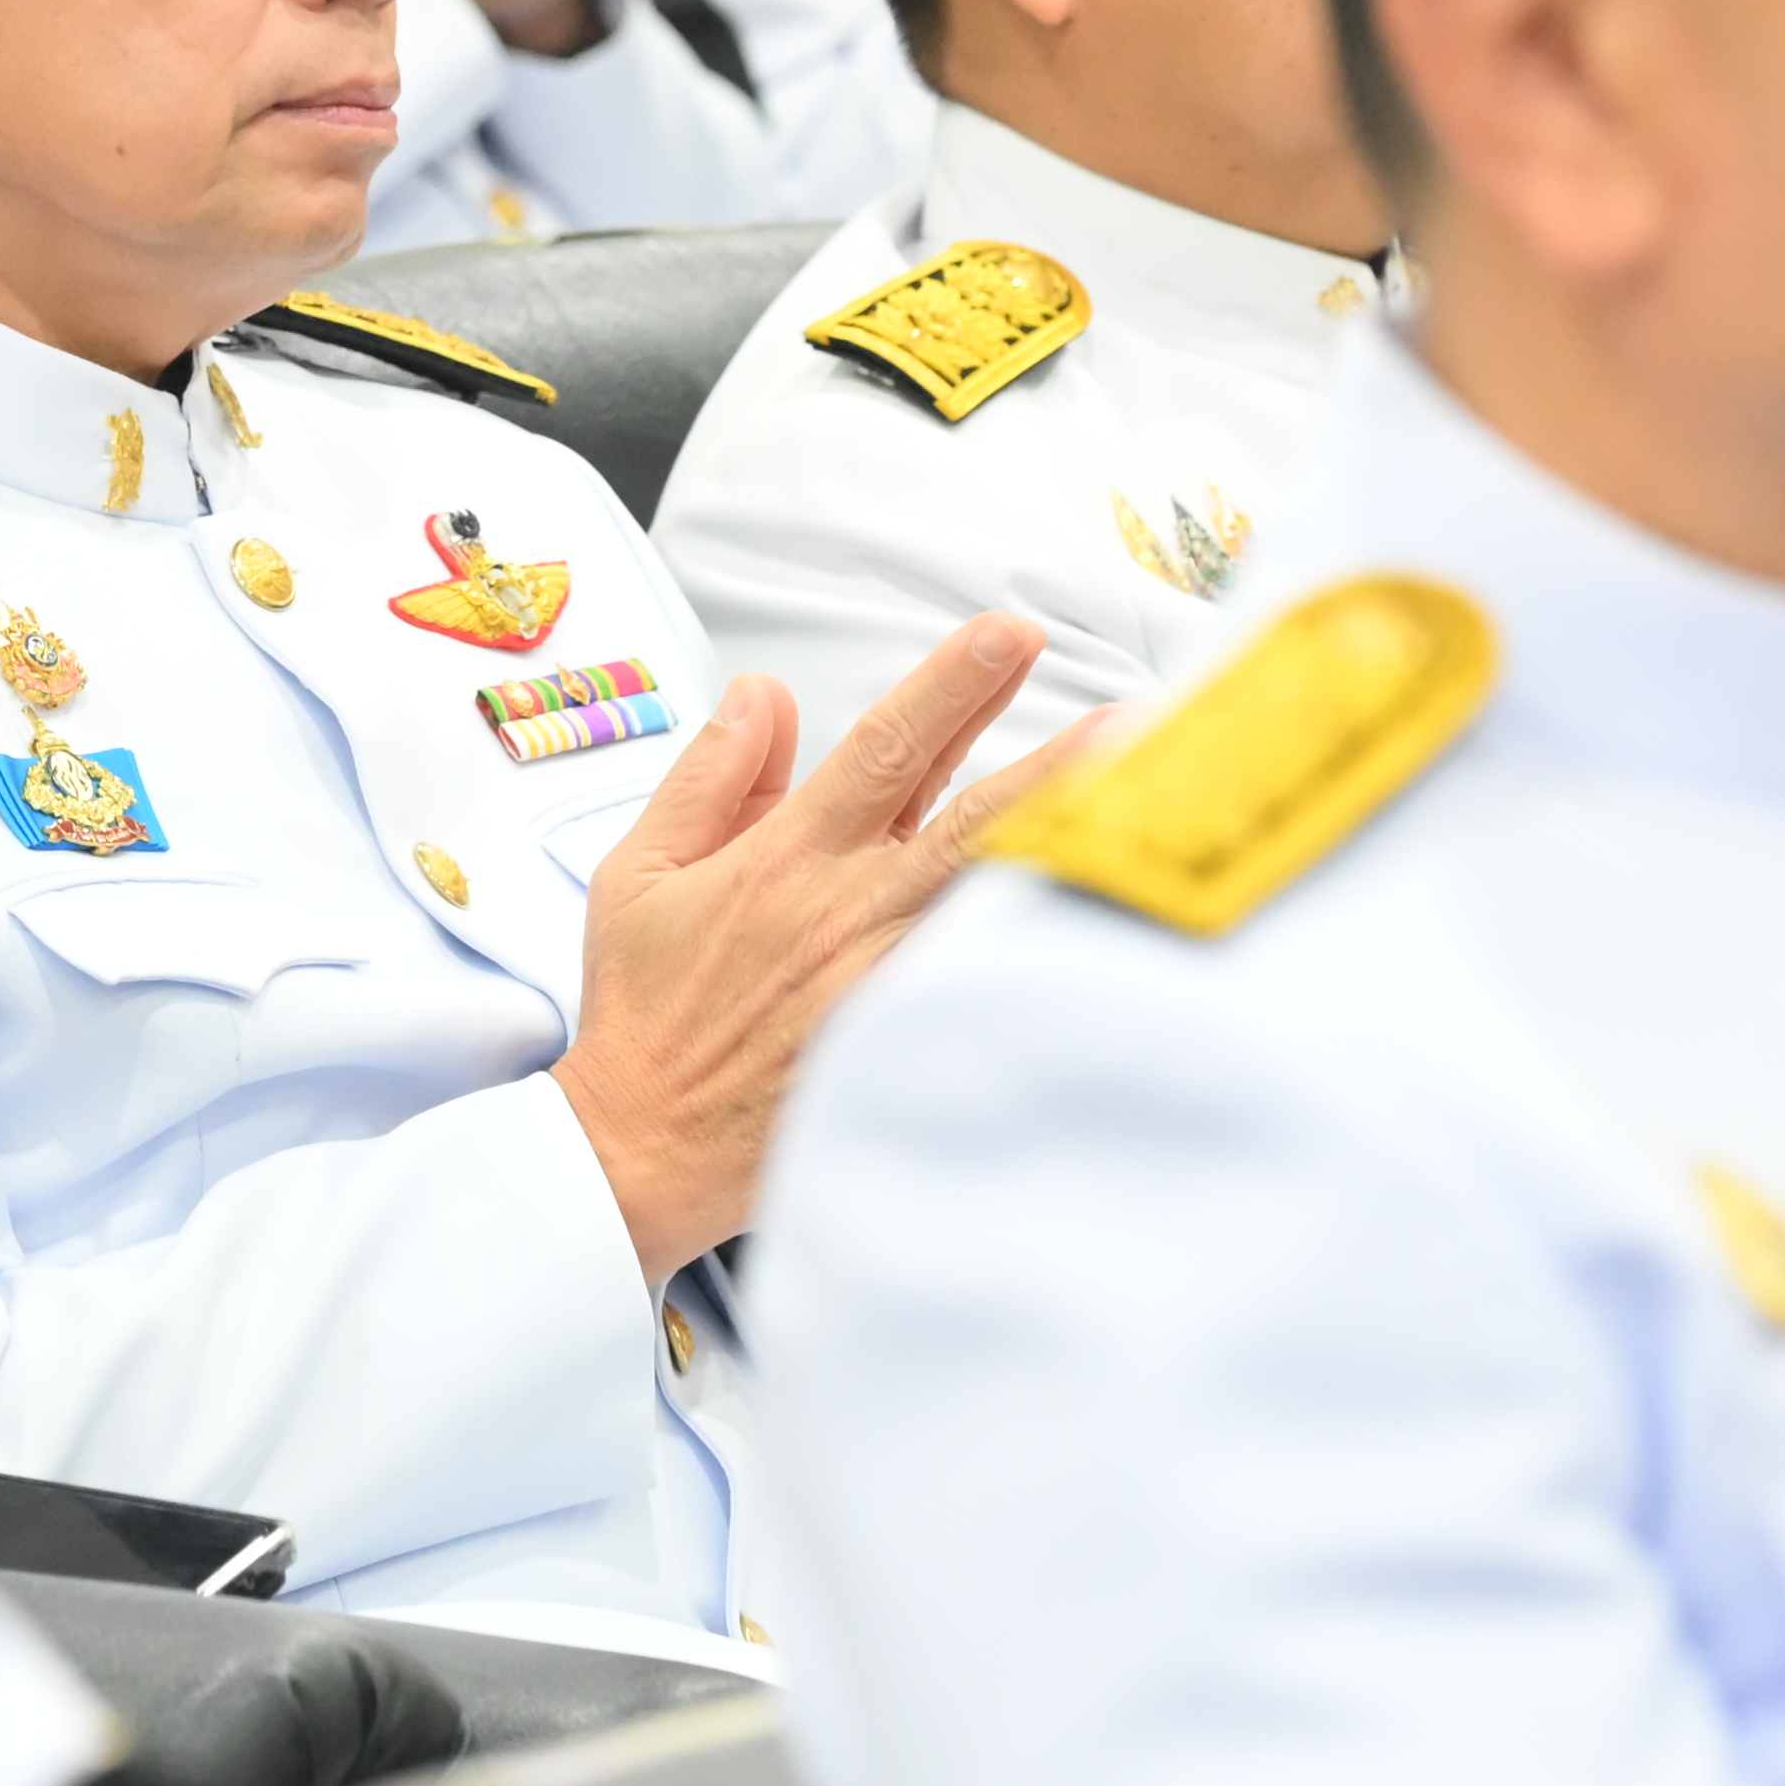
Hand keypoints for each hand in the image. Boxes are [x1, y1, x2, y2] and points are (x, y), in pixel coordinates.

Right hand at [555, 614, 1087, 1279]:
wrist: (644, 1150)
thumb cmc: (644, 1016)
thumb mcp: (640, 872)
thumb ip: (709, 775)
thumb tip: (763, 695)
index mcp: (787, 860)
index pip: (884, 749)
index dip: (950, 685)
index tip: (1004, 636)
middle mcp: (850, 916)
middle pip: (973, 820)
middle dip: (1052, 758)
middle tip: (1126, 713)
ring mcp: (886, 986)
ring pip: (996, 905)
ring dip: (1069, 849)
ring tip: (1144, 806)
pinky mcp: (903, 1047)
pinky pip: (986, 989)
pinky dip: (1043, 953)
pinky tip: (1107, 928)